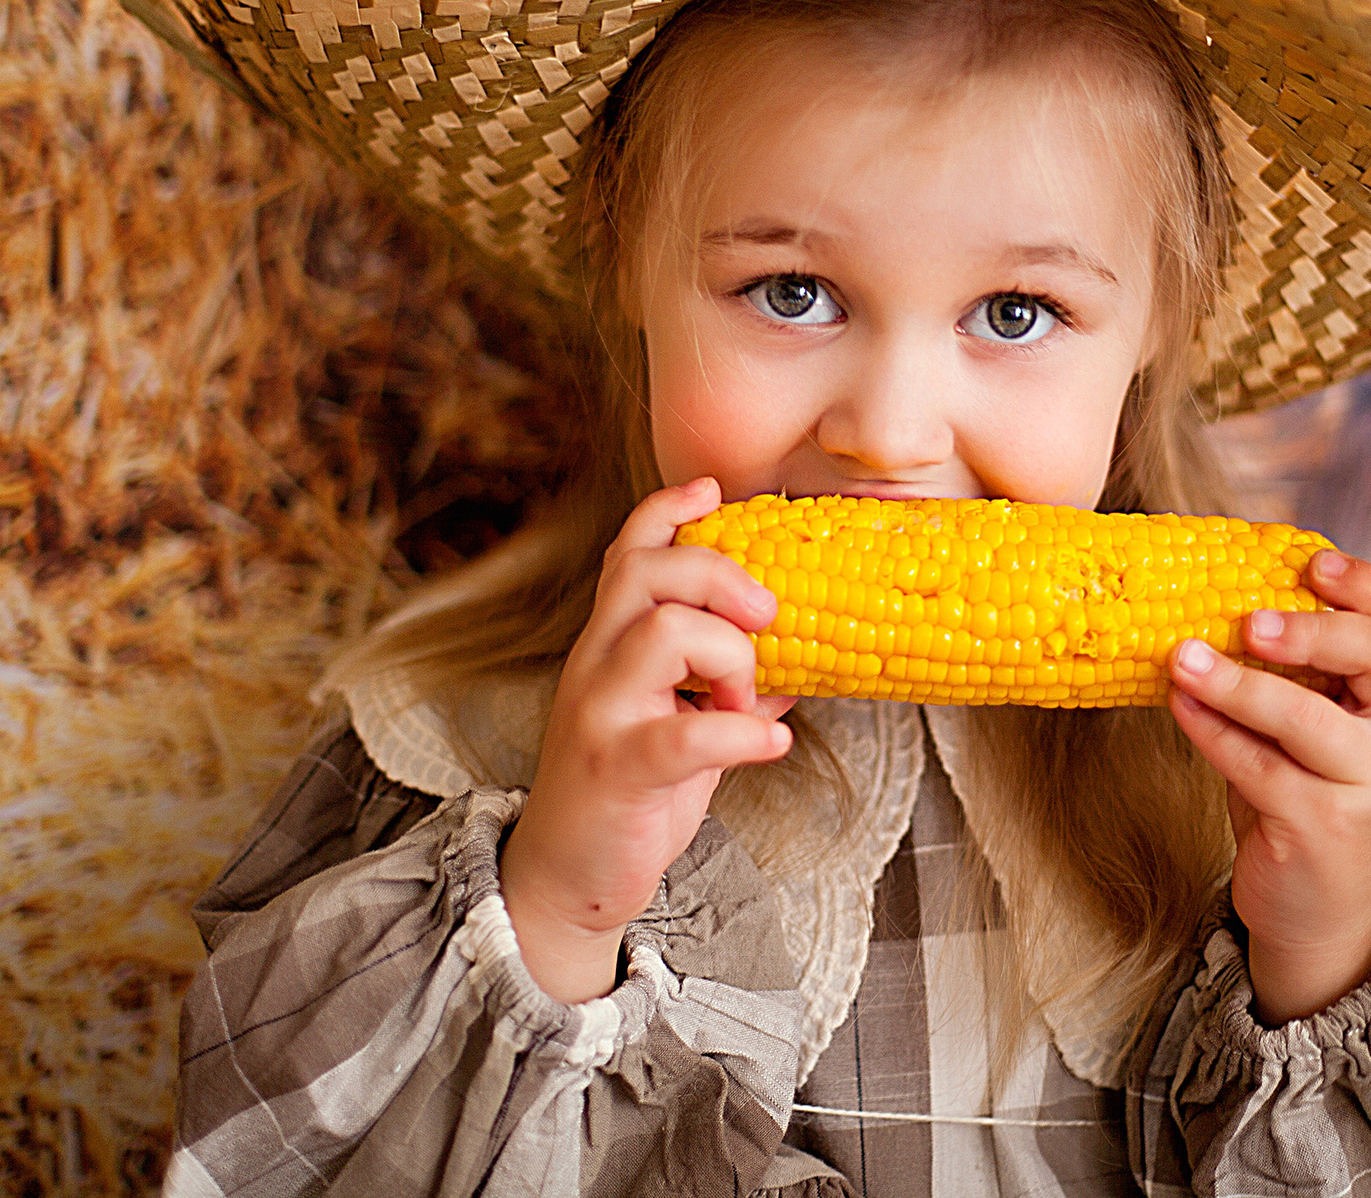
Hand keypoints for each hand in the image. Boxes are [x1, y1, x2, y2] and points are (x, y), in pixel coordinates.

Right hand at [499, 477, 794, 1002]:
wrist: (566, 880)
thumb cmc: (629, 796)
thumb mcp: (679, 726)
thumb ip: (727, 686)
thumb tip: (803, 660)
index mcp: (609, 645)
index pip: (628, 552)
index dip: (668, 509)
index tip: (715, 489)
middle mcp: (595, 665)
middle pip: (647, 571)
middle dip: (719, 574)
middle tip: (767, 618)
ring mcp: (600, 714)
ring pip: (661, 631)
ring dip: (729, 656)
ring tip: (747, 699)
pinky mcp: (615, 770)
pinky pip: (684, 735)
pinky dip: (742, 732)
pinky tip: (774, 741)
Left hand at [1164, 549, 1370, 1024]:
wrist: (1318, 908)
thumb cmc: (1302, 795)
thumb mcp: (1308, 729)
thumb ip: (1288, 677)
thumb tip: (1207, 595)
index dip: (1362, 586)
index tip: (1311, 560)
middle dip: (1313, 630)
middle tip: (1249, 619)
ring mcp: (1366, 787)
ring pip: (1307, 720)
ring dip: (1237, 683)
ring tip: (1183, 657)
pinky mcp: (1322, 829)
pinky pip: (1259, 769)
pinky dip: (1213, 732)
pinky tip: (1179, 705)